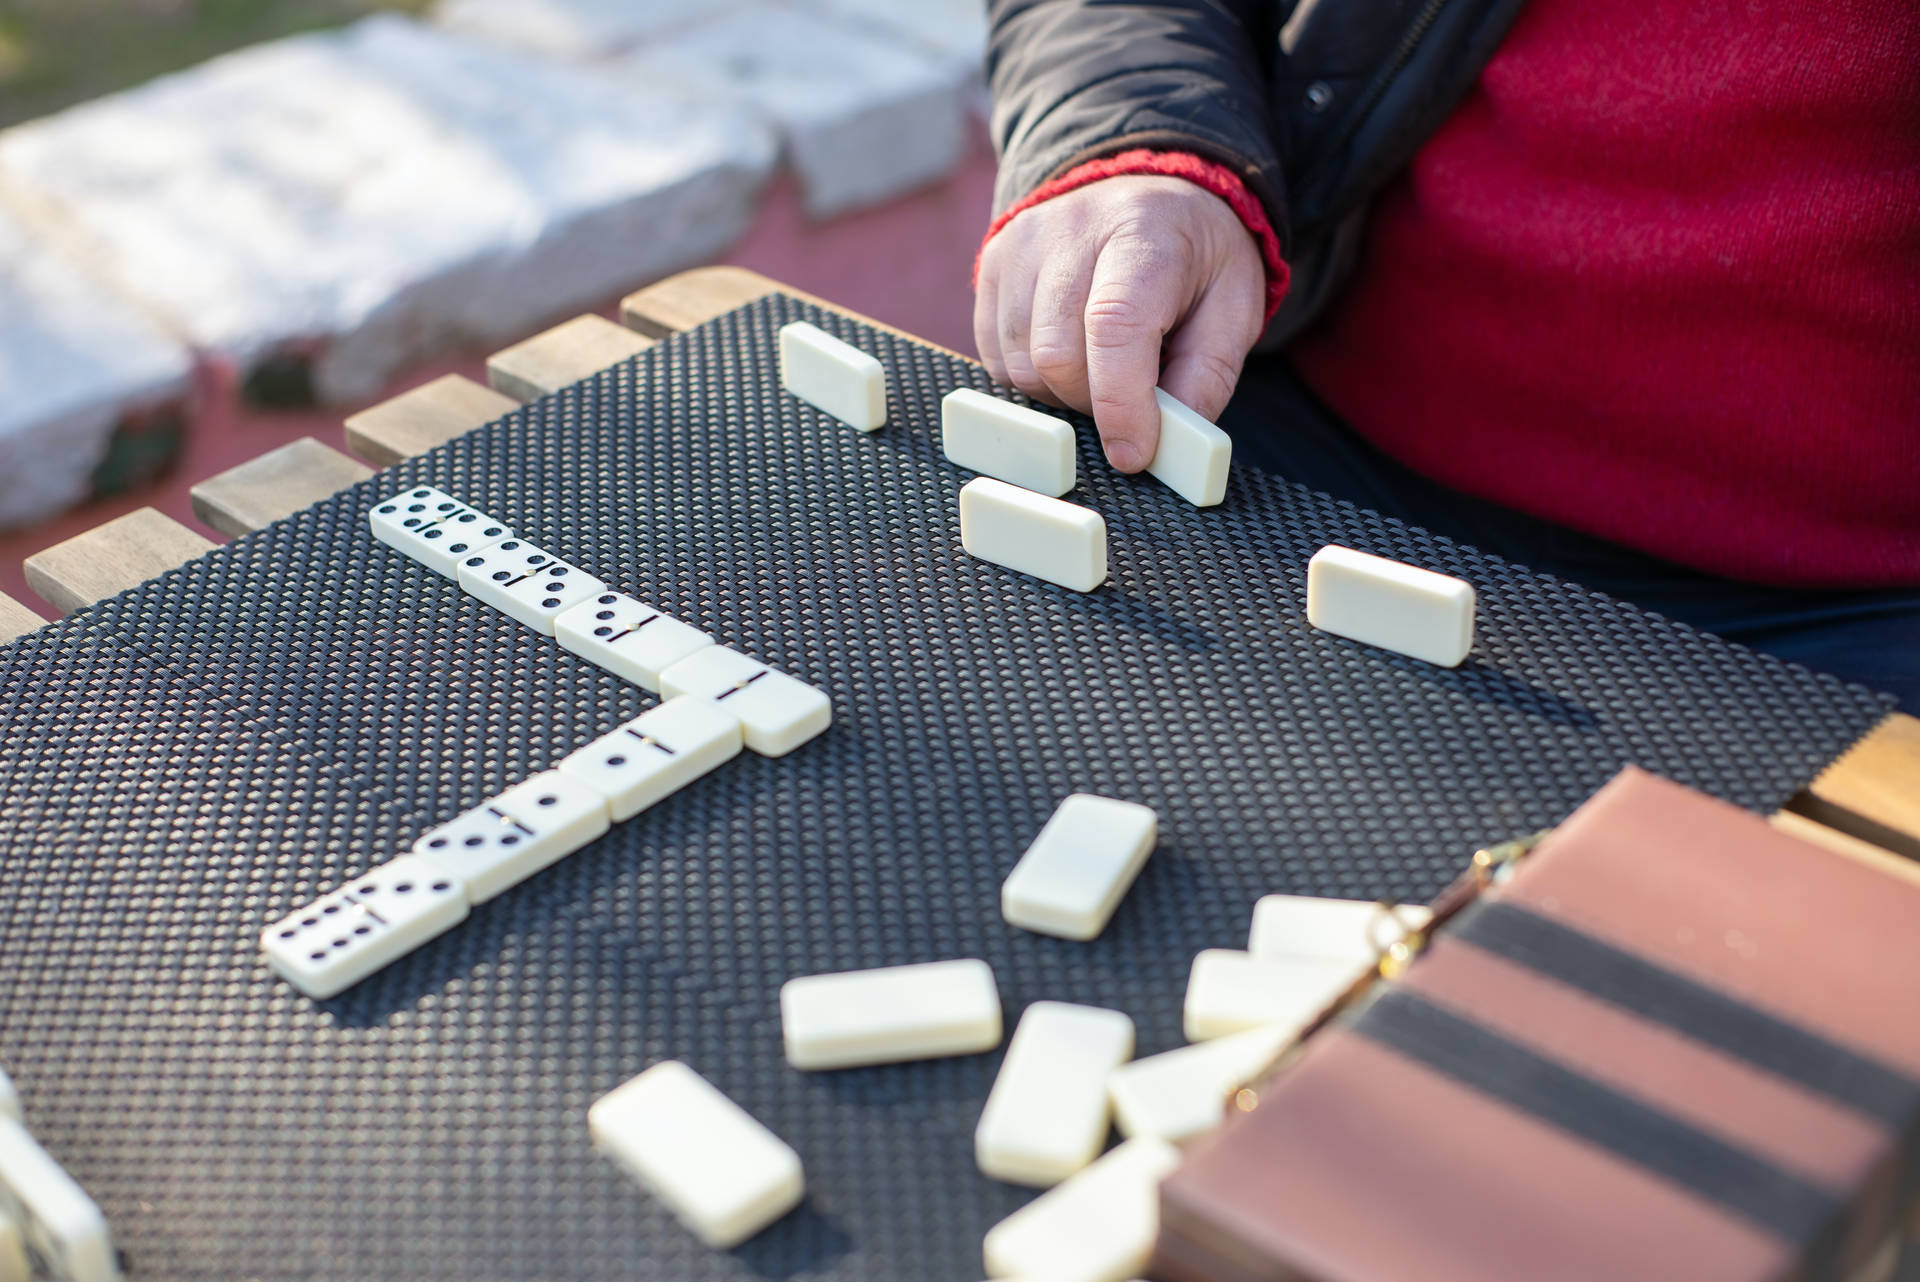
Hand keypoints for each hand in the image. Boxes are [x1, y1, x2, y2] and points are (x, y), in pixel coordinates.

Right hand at [974, 174, 1265, 471]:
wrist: (1146, 189)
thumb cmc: (1194, 256)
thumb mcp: (1232, 307)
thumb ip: (1205, 378)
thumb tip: (1170, 446)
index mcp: (1142, 233)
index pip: (1114, 326)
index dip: (1121, 403)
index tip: (1134, 453)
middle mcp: (1070, 230)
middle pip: (1057, 356)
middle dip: (1093, 403)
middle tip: (1130, 398)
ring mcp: (1020, 246)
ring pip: (1021, 365)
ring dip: (1061, 393)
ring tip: (1100, 369)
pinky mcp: (991, 265)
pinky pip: (996, 358)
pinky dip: (1032, 378)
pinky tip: (1069, 354)